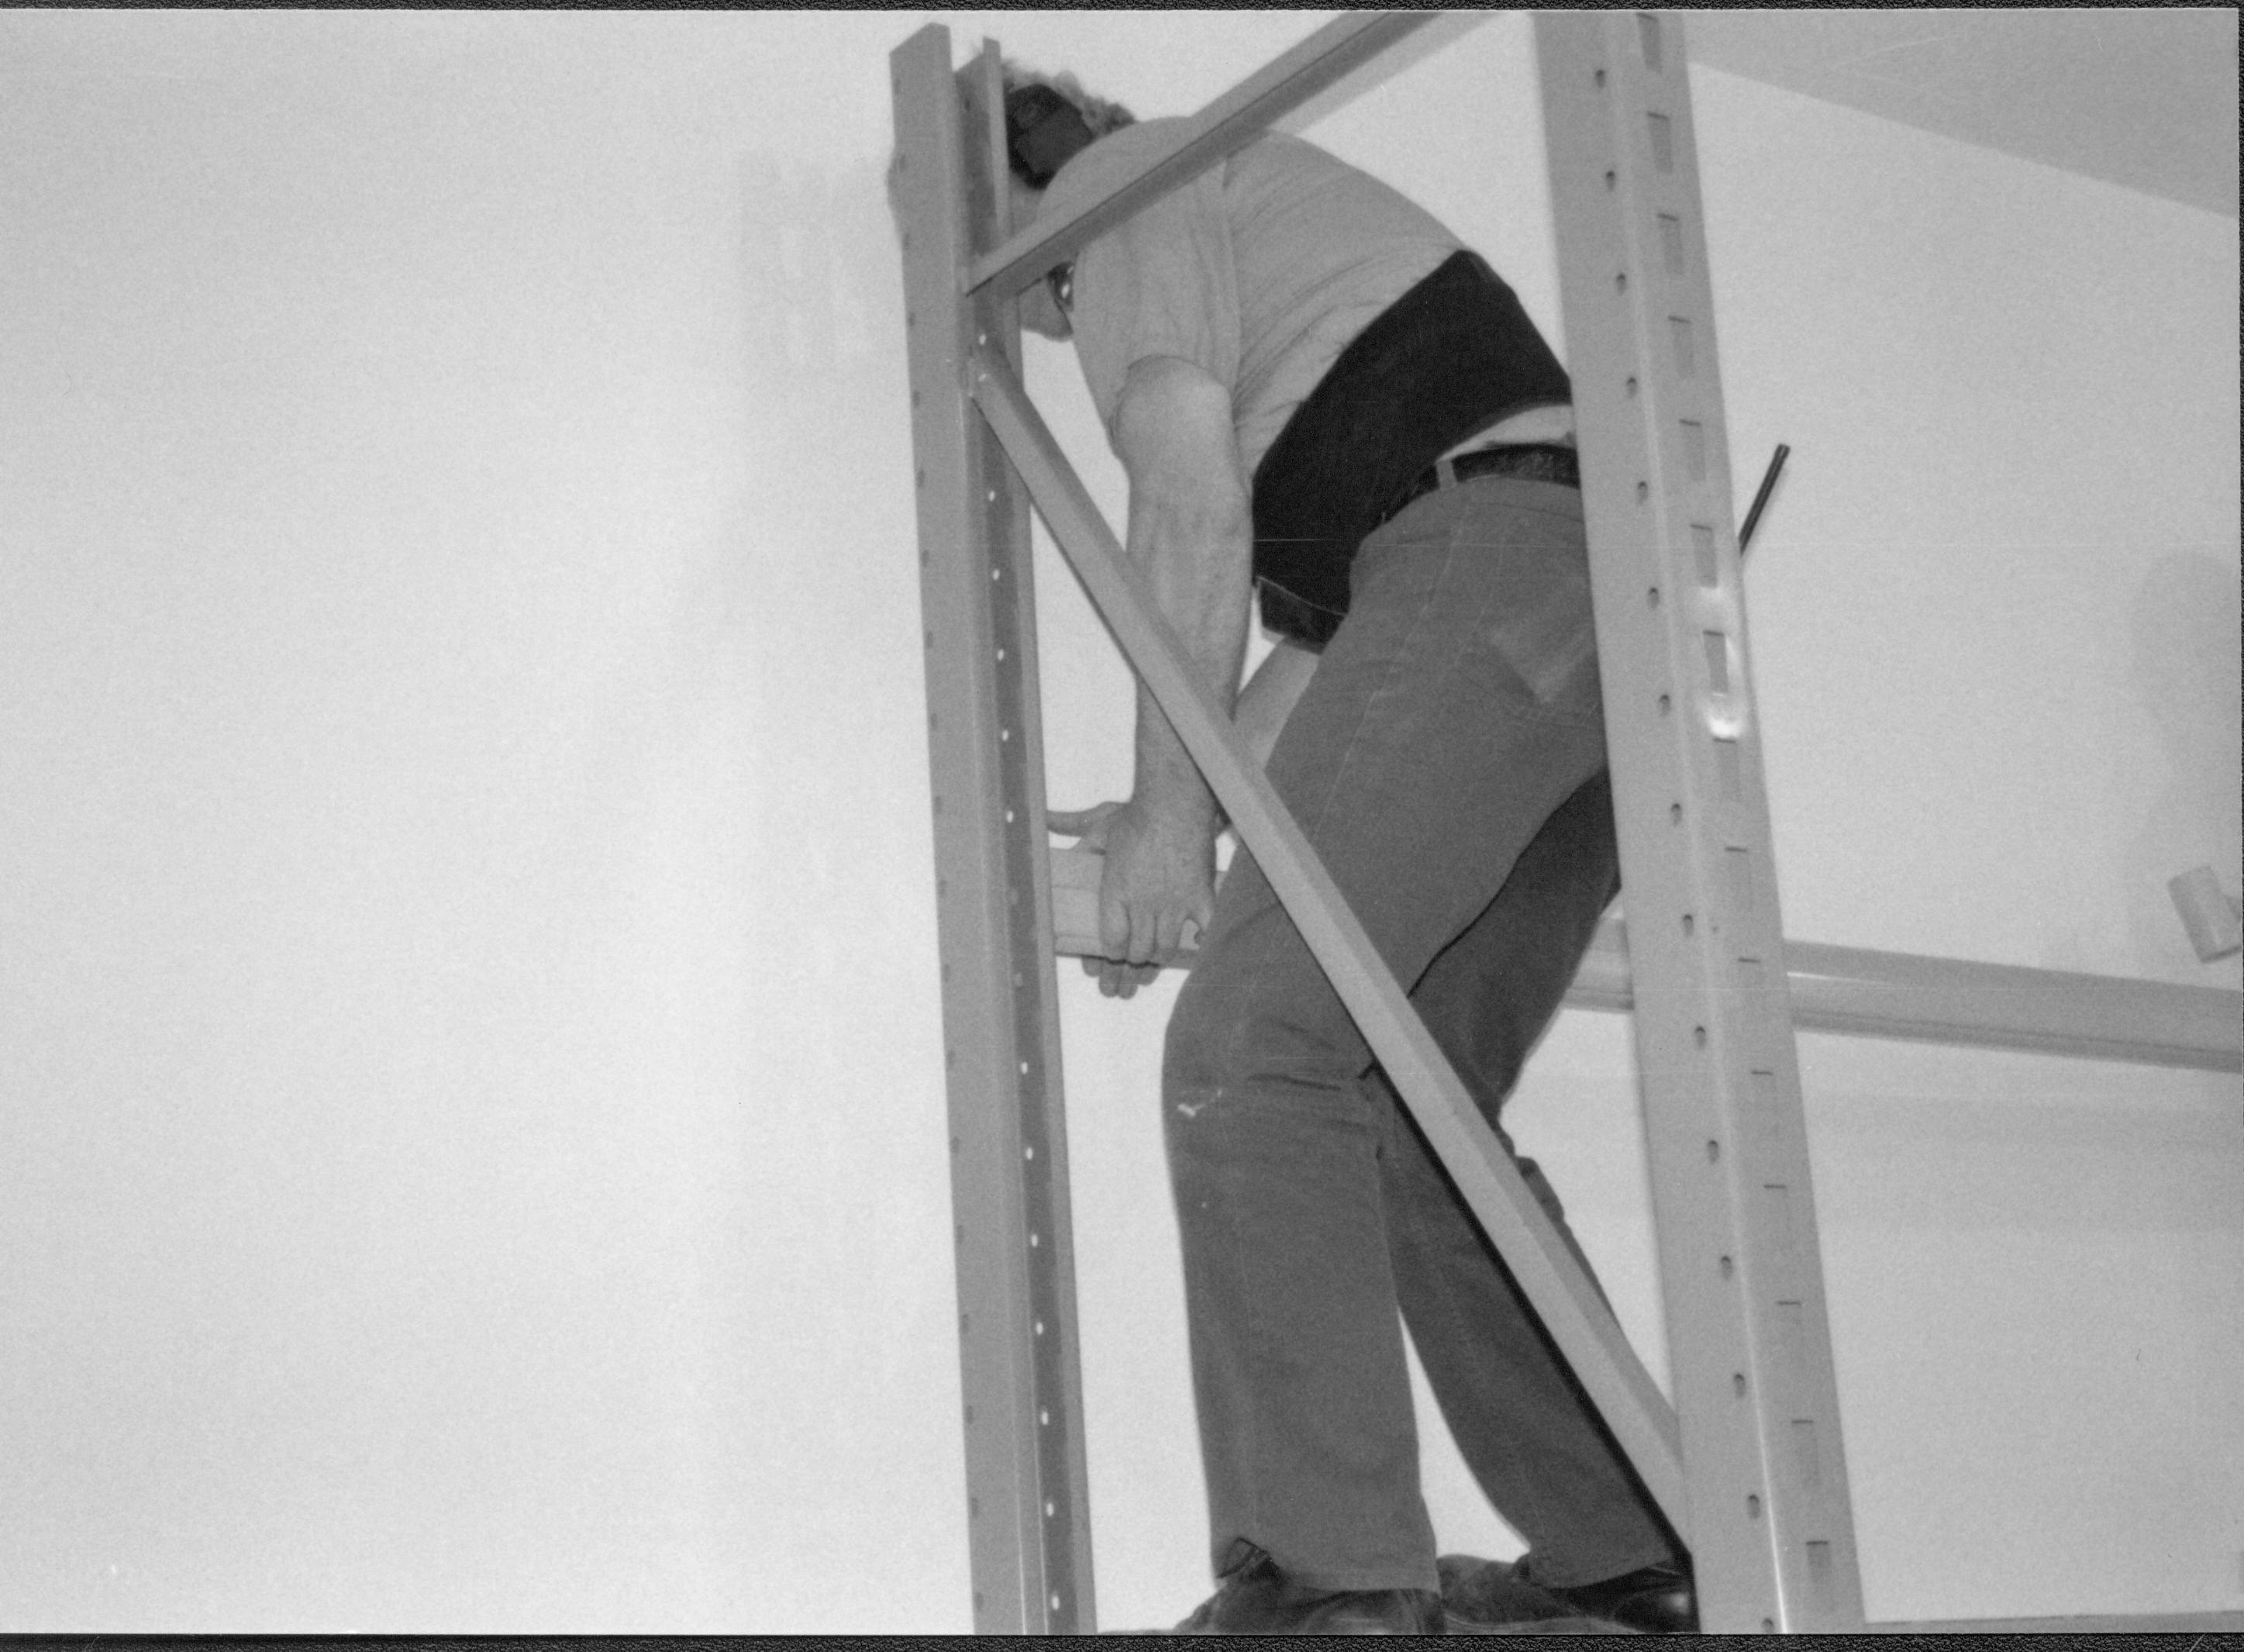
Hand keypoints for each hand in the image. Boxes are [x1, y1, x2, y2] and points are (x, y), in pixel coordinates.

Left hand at [1047, 798, 1212, 998]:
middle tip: (1122, 988)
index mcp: (1115, 892)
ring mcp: (1174, 903)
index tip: (1105, 964)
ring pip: (1165, 948)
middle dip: (1126, 974)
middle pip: (1136, 951)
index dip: (1106, 958)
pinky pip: (1204, 929)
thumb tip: (1043, 817)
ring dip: (1155, 965)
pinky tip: (1195, 948)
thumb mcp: (1099, 824)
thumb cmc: (1137, 814)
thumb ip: (1072, 828)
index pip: (1110, 940)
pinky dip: (1200, 942)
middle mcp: (1143, 903)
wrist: (1175, 801)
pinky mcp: (1201, 895)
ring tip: (1147, 977)